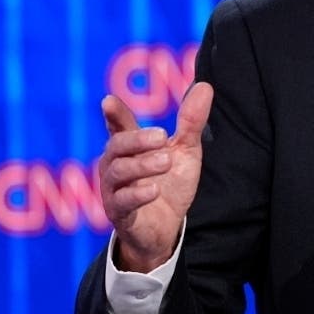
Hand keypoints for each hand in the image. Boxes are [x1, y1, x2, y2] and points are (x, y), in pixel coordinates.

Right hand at [98, 82, 213, 272]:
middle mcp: (116, 164)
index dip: (114, 114)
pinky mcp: (119, 212)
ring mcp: (114, 189)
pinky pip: (121, 201)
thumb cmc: (170, 184)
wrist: (167, 228)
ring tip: (166, 161)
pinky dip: (137, 194)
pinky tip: (153, 189)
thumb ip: (191, 121)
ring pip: (118, 171)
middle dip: (137, 139)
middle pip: (117, 145)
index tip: (108, 101)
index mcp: (130, 147)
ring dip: (142, 165)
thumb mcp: (185, 150)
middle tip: (162, 136)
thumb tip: (205, 86)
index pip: (118, 125)